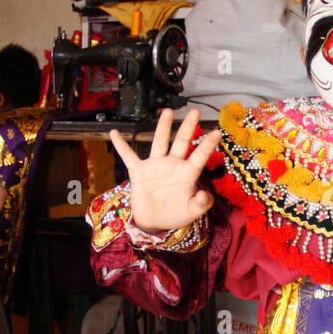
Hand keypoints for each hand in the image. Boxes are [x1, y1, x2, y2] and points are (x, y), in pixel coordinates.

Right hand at [109, 108, 221, 233]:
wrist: (154, 222)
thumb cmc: (175, 214)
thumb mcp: (191, 212)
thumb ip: (201, 204)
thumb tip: (205, 196)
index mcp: (188, 173)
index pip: (200, 156)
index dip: (208, 144)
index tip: (218, 132)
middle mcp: (173, 165)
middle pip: (182, 142)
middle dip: (188, 126)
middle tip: (195, 111)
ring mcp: (156, 166)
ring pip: (160, 142)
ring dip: (163, 127)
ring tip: (167, 111)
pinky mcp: (139, 171)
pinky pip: (129, 156)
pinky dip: (121, 146)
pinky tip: (114, 133)